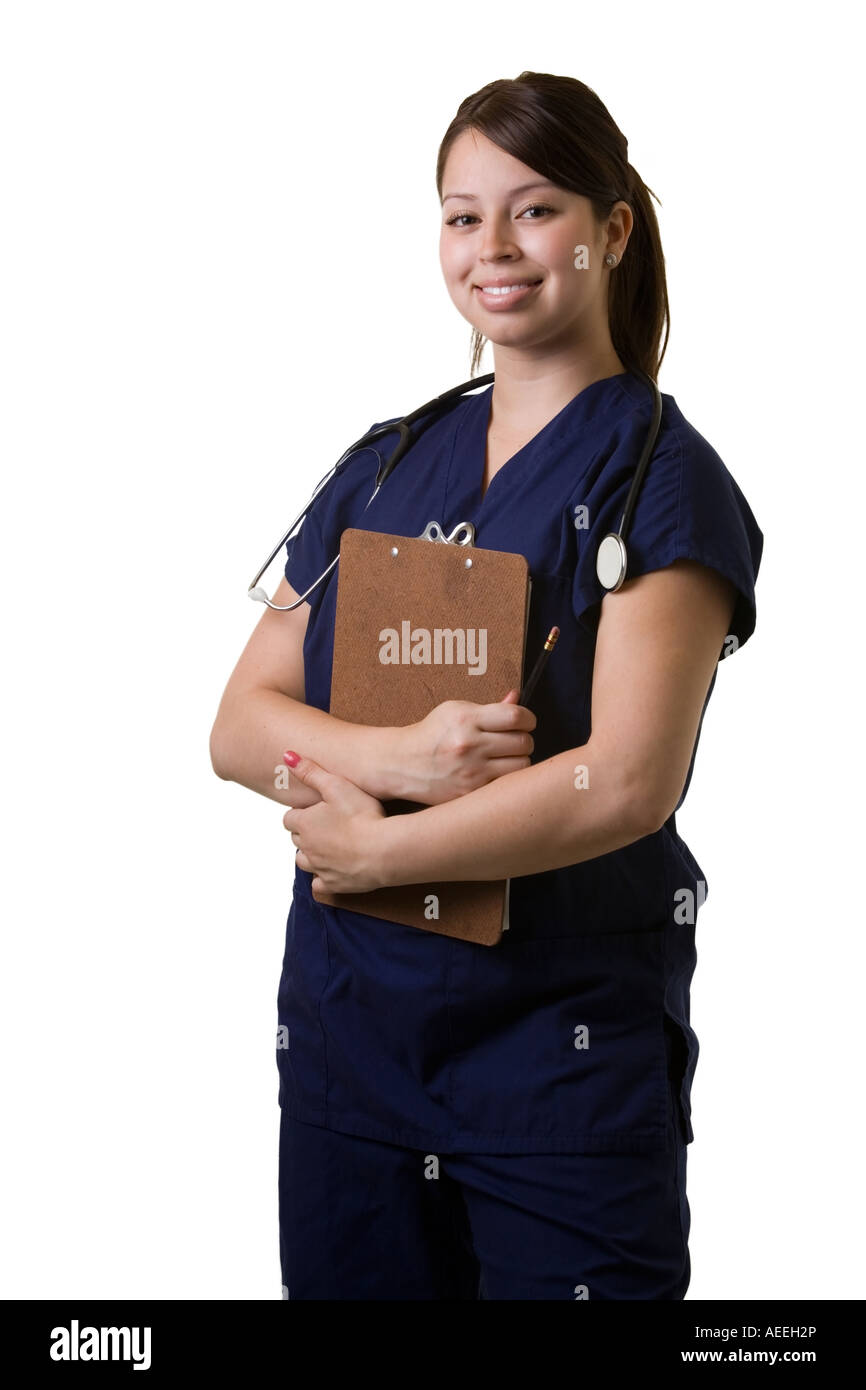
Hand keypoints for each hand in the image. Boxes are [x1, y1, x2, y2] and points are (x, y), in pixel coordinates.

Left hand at [282, 752, 386, 898]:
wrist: (384, 850)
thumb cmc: (362, 815)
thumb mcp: (336, 785)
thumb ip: (310, 771)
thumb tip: (287, 756)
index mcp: (304, 823)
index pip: (290, 818)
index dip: (302, 813)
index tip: (317, 810)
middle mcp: (306, 848)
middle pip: (296, 840)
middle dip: (307, 832)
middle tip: (327, 825)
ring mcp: (319, 868)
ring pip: (304, 861)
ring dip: (312, 854)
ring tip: (329, 846)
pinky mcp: (334, 884)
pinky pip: (318, 884)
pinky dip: (322, 878)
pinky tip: (333, 870)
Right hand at [401, 689, 535, 804]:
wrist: (402, 764)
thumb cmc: (432, 734)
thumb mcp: (455, 711)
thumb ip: (490, 709)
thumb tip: (517, 698)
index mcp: (466, 719)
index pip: (516, 717)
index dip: (528, 719)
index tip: (525, 722)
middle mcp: (469, 745)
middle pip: (524, 742)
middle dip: (524, 739)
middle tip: (515, 741)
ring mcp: (470, 771)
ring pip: (521, 765)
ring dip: (519, 760)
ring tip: (506, 757)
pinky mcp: (470, 792)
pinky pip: (506, 784)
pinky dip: (506, 778)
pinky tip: (494, 772)